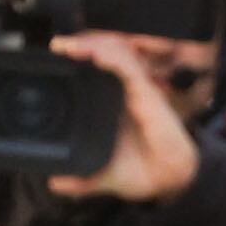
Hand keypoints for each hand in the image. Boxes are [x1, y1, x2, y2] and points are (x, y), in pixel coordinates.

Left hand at [45, 32, 203, 201]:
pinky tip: (94, 54)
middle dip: (81, 44)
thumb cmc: (145, 172)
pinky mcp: (148, 93)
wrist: (170, 182)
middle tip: (58, 44)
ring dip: (92, 44)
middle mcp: (127, 92)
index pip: (97, 70)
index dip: (79, 57)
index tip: (56, 54)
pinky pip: (129, 66)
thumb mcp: (103, 174)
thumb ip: (80, 177)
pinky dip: (111, 57)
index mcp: (115, 104)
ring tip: (68, 45)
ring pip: (115, 53)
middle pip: (104, 54)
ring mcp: (138, 90)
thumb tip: (54, 182)